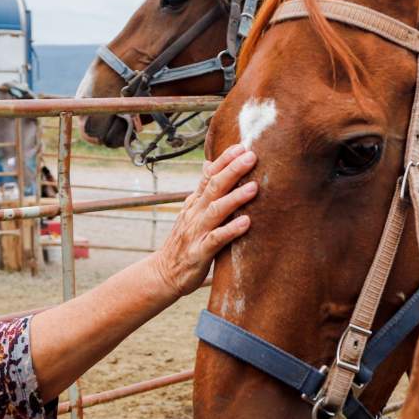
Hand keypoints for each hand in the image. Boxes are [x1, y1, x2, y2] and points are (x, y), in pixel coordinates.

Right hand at [151, 143, 256, 296]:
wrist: (164, 273)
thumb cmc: (184, 242)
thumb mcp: (191, 212)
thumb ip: (203, 191)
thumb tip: (209, 164)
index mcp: (194, 203)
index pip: (208, 176)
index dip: (224, 160)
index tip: (242, 146)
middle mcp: (195, 214)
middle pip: (213, 187)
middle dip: (232, 170)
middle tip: (251, 156)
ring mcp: (197, 232)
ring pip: (216, 210)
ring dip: (235, 198)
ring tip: (254, 187)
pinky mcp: (200, 252)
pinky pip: (217, 239)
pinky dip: (231, 230)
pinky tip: (246, 223)